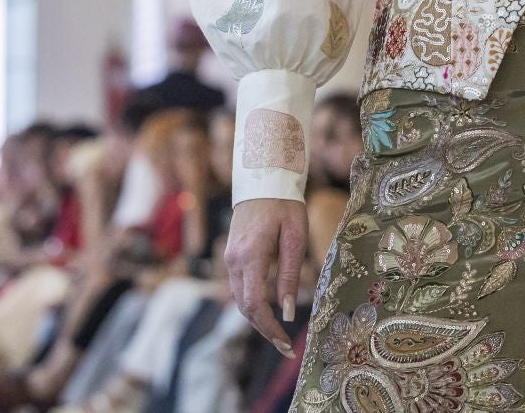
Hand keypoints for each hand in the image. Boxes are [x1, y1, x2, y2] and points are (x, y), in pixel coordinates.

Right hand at [226, 198, 306, 358]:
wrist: (262, 177)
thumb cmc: (284, 204)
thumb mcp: (295, 236)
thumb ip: (289, 274)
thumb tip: (288, 311)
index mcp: (250, 255)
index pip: (255, 304)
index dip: (269, 328)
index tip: (286, 343)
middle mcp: (234, 260)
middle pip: (245, 307)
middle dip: (264, 329)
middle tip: (286, 347)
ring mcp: (229, 258)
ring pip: (240, 300)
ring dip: (258, 319)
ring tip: (280, 334)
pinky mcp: (231, 256)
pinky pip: (240, 287)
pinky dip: (253, 304)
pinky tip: (270, 310)